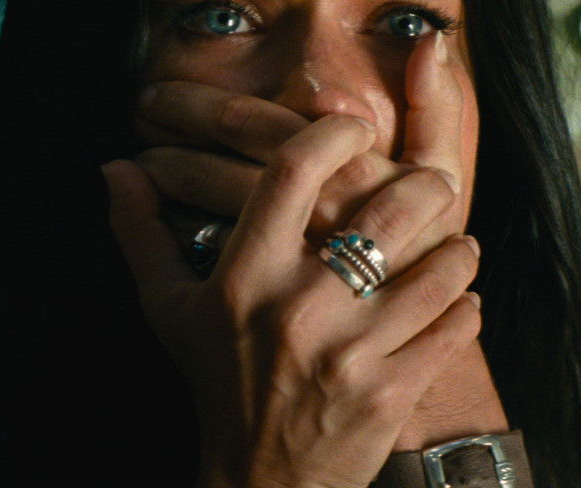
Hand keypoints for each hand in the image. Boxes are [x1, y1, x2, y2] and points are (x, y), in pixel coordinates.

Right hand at [132, 31, 506, 451]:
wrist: (260, 482)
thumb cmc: (218, 383)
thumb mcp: (169, 310)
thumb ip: (141, 234)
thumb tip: (115, 169)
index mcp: (245, 277)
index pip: (292, 173)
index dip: (332, 134)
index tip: (356, 127)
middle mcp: (300, 307)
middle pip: (387, 211)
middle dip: (425, 187)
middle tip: (434, 183)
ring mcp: (352, 352)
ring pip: (438, 268)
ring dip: (457, 249)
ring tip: (455, 243)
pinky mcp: (392, 392)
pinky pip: (454, 325)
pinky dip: (465, 305)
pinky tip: (457, 298)